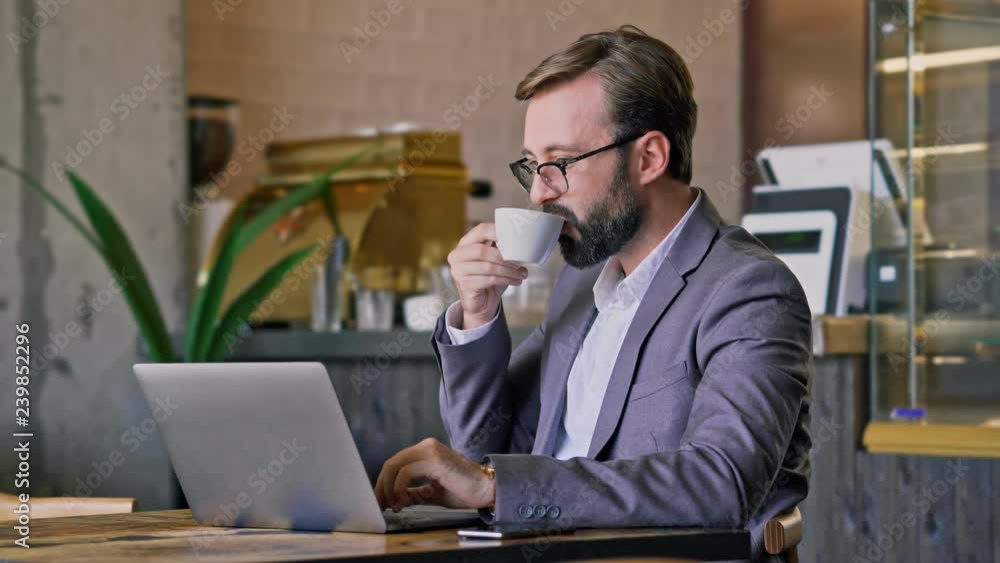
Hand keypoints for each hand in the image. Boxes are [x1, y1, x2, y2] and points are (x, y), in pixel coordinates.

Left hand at [374, 438, 494, 511]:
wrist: (488, 490)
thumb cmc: (465, 489)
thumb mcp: (433, 492)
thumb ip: (414, 493)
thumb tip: (395, 499)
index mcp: (426, 450)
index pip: (395, 463)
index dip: (383, 483)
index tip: (380, 500)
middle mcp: (426, 446)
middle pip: (391, 463)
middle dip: (382, 487)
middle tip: (382, 505)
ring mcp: (431, 451)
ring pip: (394, 466)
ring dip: (389, 489)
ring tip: (395, 505)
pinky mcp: (435, 460)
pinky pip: (406, 473)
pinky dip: (399, 488)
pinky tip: (404, 500)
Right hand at [447, 223, 528, 329]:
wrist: (481, 304)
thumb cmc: (489, 278)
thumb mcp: (495, 260)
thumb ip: (501, 248)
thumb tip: (520, 239)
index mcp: (465, 243)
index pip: (480, 230)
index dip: (498, 231)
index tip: (515, 237)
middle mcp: (457, 255)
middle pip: (482, 250)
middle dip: (505, 257)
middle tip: (520, 262)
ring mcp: (458, 271)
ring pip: (488, 267)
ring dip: (509, 271)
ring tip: (521, 274)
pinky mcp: (464, 285)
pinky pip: (489, 280)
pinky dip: (506, 280)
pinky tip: (516, 281)